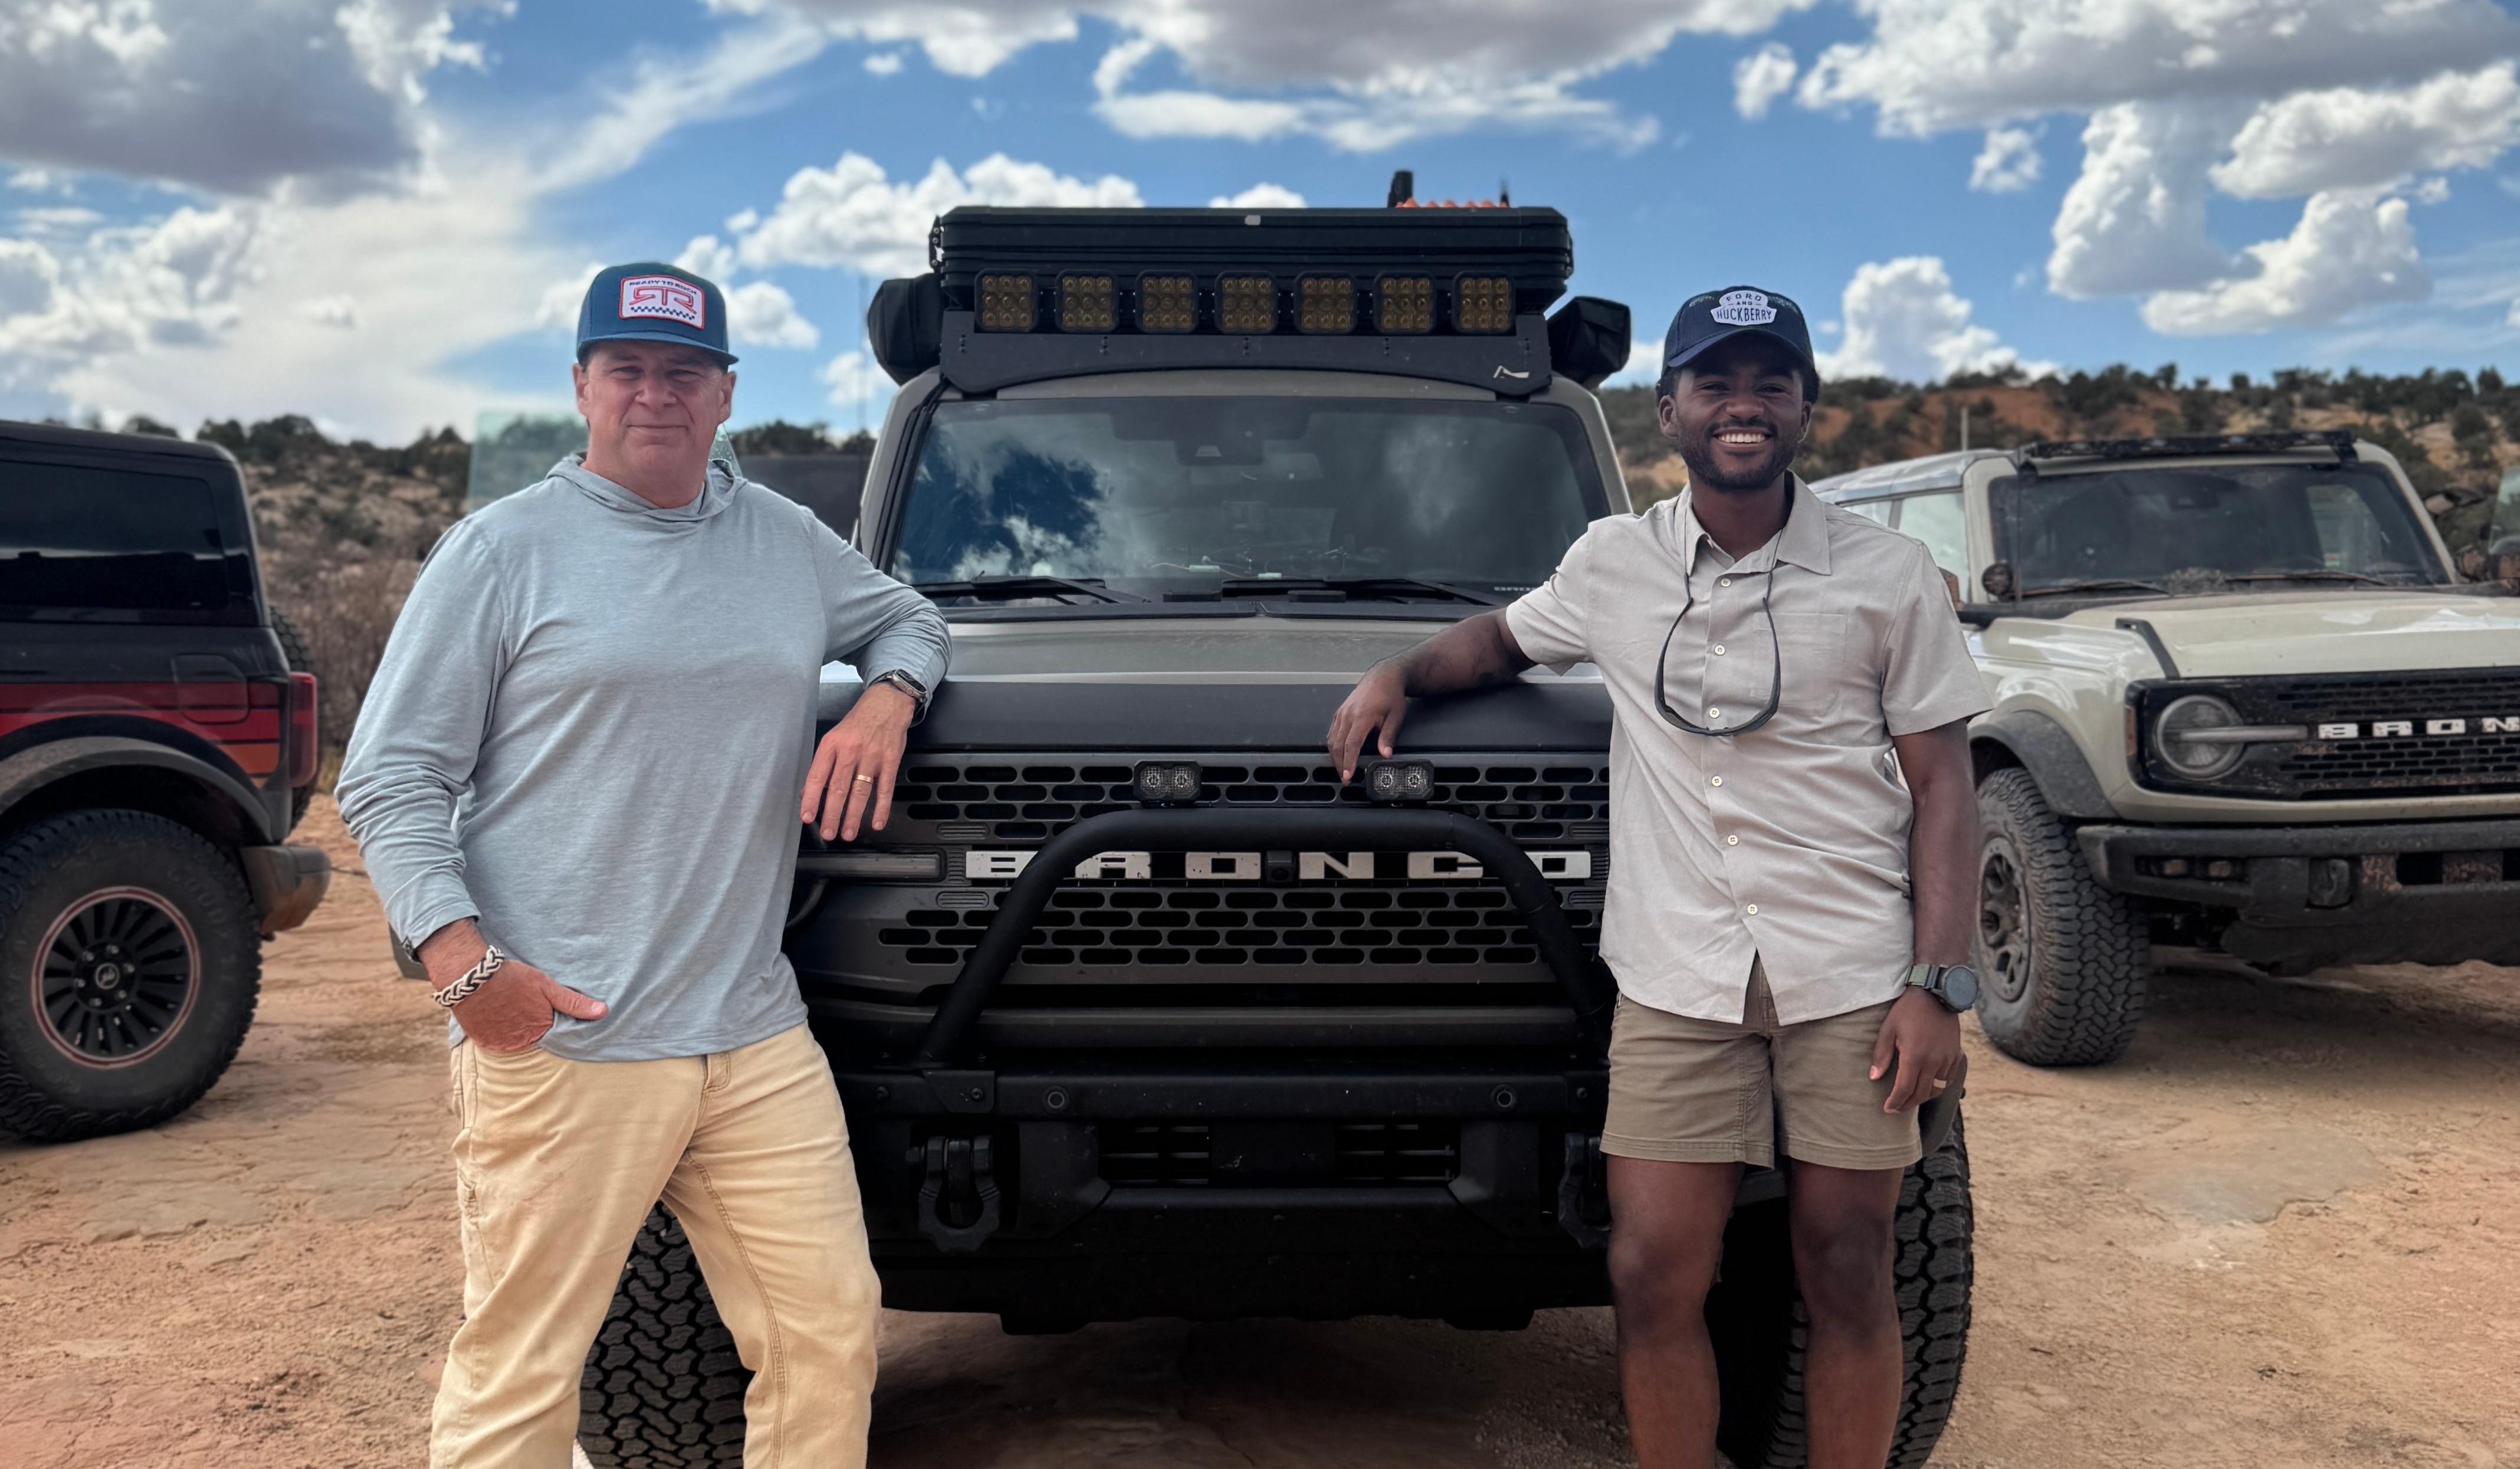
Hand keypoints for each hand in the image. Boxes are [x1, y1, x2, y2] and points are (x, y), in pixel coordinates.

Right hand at [418, 919, 606, 1051]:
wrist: (470, 977)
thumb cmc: (512, 978)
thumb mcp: (547, 986)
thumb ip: (574, 1002)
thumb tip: (603, 1012)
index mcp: (540, 1031)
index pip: (552, 1032)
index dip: (549, 1019)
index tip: (543, 1009)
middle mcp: (521, 1043)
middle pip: (532, 1037)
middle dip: (531, 1026)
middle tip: (523, 1007)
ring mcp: (500, 1044)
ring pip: (513, 1039)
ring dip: (513, 1029)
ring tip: (509, 1009)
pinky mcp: (482, 1041)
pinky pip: (494, 1040)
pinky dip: (497, 1030)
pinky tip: (496, 1015)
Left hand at [802, 681, 915, 841]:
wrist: (886, 702)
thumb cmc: (859, 721)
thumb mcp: (834, 737)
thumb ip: (823, 764)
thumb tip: (809, 790)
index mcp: (832, 744)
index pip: (818, 775)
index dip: (811, 799)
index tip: (807, 816)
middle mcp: (851, 750)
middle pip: (839, 787)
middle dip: (832, 814)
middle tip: (827, 833)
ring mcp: (872, 756)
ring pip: (860, 791)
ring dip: (854, 815)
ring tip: (848, 833)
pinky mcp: (891, 760)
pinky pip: (885, 788)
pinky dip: (881, 807)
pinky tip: (877, 822)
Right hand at [1326, 661, 1411, 782]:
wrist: (1383, 677)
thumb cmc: (1390, 695)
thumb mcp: (1395, 716)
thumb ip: (1388, 737)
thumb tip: (1385, 754)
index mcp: (1362, 716)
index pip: (1351, 745)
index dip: (1348, 762)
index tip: (1347, 775)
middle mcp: (1348, 714)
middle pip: (1338, 745)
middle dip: (1339, 764)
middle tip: (1345, 778)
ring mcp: (1342, 713)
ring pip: (1331, 739)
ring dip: (1334, 756)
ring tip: (1341, 769)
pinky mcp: (1340, 712)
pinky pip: (1332, 732)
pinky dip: (1333, 745)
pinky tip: (1338, 753)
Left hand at [1869, 987, 1963, 1112]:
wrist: (1935, 994)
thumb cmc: (1907, 1010)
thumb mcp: (1888, 1029)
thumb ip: (1881, 1055)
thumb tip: (1874, 1076)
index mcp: (1915, 1055)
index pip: (1905, 1089)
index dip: (1895, 1102)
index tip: (1887, 1109)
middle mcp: (1934, 1061)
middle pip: (1921, 1093)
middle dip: (1907, 1104)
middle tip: (1896, 1109)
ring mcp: (1947, 1059)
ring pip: (1936, 1089)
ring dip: (1922, 1098)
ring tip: (1910, 1100)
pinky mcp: (1956, 1055)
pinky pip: (1947, 1079)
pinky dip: (1937, 1087)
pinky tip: (1927, 1087)